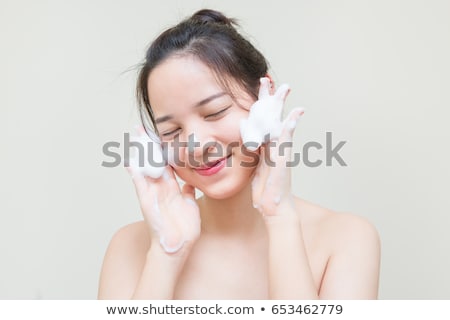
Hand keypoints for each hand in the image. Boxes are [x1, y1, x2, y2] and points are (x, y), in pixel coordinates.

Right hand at [126, 129, 200, 253]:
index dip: (163, 149)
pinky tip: (130, 161)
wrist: (178, 246)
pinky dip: (135, 173)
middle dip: (147, 145)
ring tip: (134, 137)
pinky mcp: (147, 201)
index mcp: (171, 188)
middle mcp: (160, 188)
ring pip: (145, 169)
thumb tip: (190, 183)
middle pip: (152, 162)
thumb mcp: (190, 206)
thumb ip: (188, 193)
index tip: (160, 134)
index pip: (166, 164)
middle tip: (141, 128)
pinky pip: (140, 185)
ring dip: (139, 153)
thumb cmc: (184, 229)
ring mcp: (152, 194)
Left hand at [249, 79, 303, 218]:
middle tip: (266, 79)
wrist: (275, 210)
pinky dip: (291, 127)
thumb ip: (252, 156)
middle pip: (272, 117)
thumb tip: (245, 145)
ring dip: (282, 105)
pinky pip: (287, 141)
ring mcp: (281, 153)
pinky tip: (295, 113)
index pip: (262, 122)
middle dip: (269, 98)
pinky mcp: (284, 161)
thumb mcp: (254, 170)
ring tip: (285, 87)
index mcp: (266, 148)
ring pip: (281, 124)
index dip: (258, 105)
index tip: (255, 89)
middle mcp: (275, 147)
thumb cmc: (265, 194)